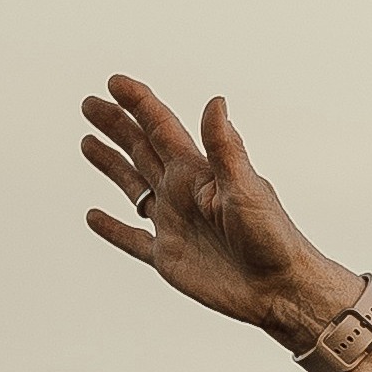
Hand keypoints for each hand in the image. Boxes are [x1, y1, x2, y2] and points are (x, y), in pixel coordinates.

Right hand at [77, 74, 339, 341]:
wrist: (282, 290)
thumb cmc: (273, 238)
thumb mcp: (246, 189)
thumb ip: (225, 148)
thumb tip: (216, 102)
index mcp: (199, 174)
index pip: (162, 129)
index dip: (139, 105)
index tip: (115, 82)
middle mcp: (183, 194)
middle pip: (141, 150)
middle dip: (116, 126)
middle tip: (89, 103)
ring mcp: (175, 224)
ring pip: (134, 187)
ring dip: (112, 165)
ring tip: (88, 142)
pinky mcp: (169, 257)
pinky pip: (132, 240)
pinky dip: (112, 229)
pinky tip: (94, 216)